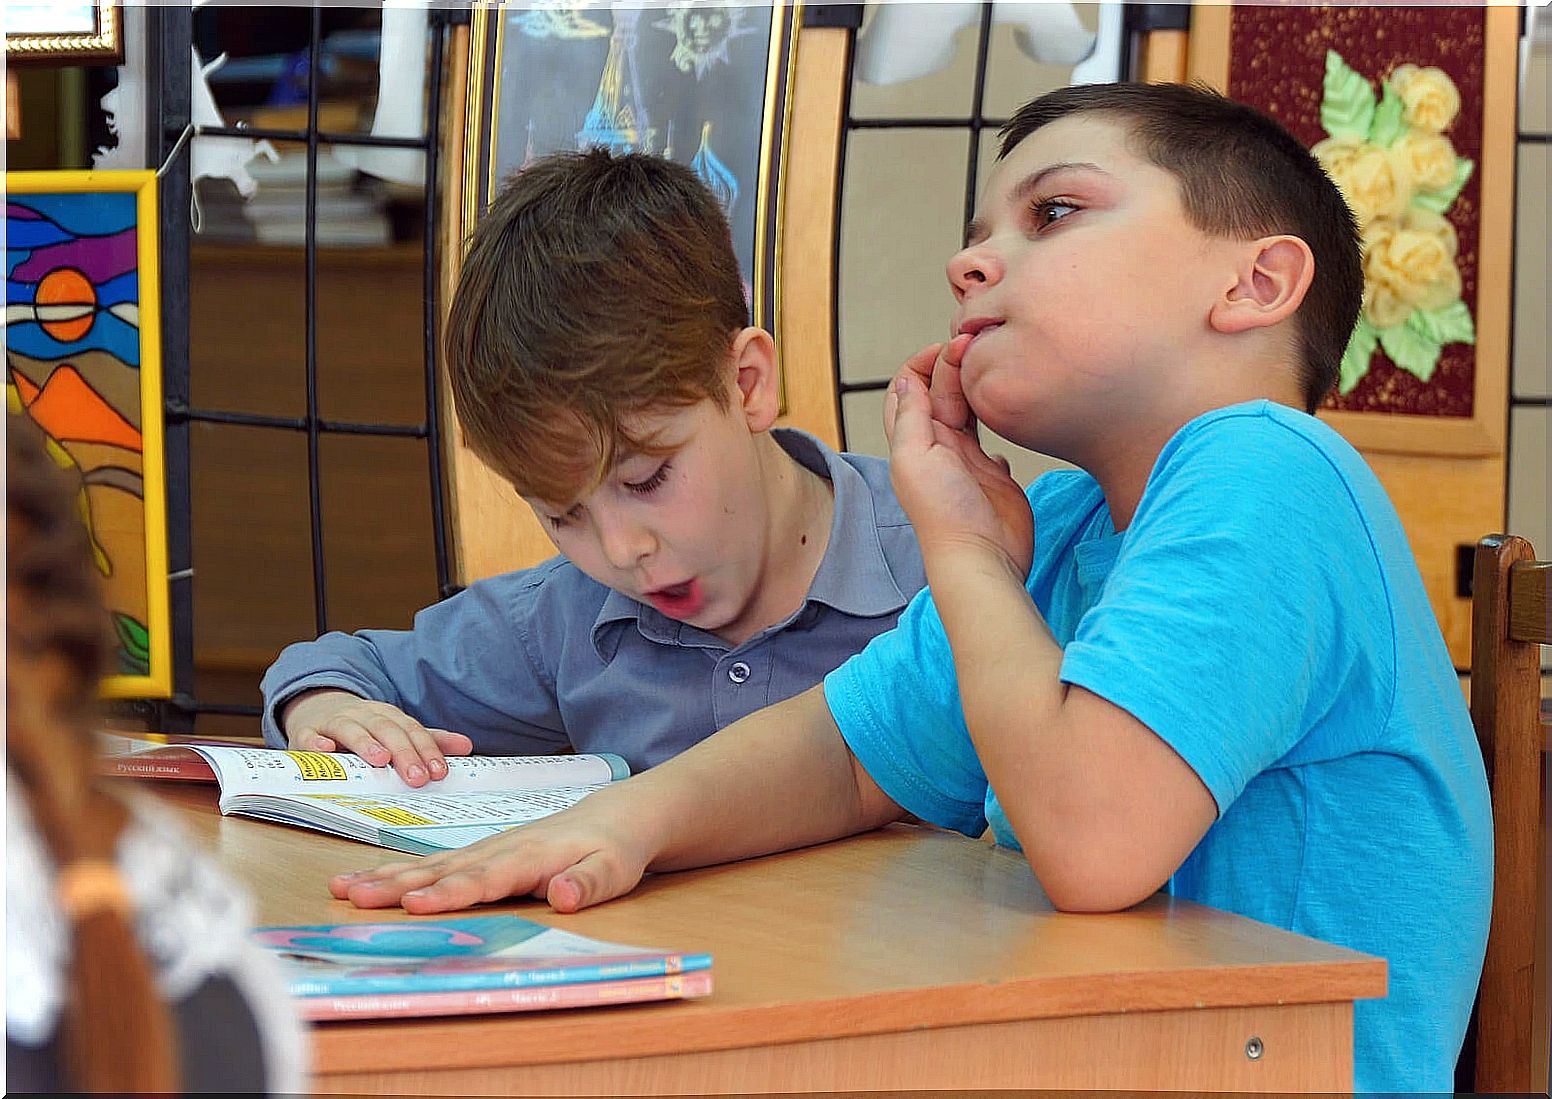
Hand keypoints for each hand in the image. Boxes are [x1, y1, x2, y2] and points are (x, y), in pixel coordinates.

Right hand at [280, 688, 473, 787]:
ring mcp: (334, 722)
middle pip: (386, 730)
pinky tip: (325, 750)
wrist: (318, 709)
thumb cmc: (365, 728)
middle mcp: (364, 715)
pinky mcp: (307, 732)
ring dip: (366, 743)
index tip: (439, 772)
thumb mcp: (396, 730)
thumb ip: (428, 739)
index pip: (412, 731)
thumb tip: (467, 745)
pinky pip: (309, 736)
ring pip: (351, 729)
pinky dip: (316, 742)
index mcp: (388, 716)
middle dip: (403, 753)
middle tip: (416, 777)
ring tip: (380, 760)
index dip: (426, 750)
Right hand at [329, 795, 650, 913]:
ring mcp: (487, 850)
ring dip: (386, 879)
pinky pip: (435, 865)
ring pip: (430, 866)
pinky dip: (400, 874)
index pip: (483, 880)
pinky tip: (370, 883)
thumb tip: (561, 896)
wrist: (618, 815)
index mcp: (529, 857)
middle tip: (352, 897)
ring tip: (342, 889)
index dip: (449, 895)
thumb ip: (588, 883)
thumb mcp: (615, 869)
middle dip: (396, 886)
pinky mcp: (482, 855)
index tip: (415, 907)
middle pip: (442, 871)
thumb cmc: (616, 848)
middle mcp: (499, 850)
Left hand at [884, 336, 1033, 578]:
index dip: (923, 363)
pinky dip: (996, 426)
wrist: (981, 555)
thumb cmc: (944, 513)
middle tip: (976, 345)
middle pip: (941, 393)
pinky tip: (1005, 417)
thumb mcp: (916, 456)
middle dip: (954, 365)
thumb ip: (911, 417)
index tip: (948, 346)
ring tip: (991, 364)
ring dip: (974, 386)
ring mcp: (966, 461)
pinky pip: (992, 442)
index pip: (909, 389)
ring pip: (966, 411)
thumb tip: (904, 380)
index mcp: (913, 441)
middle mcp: (937, 448)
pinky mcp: (993, 475)